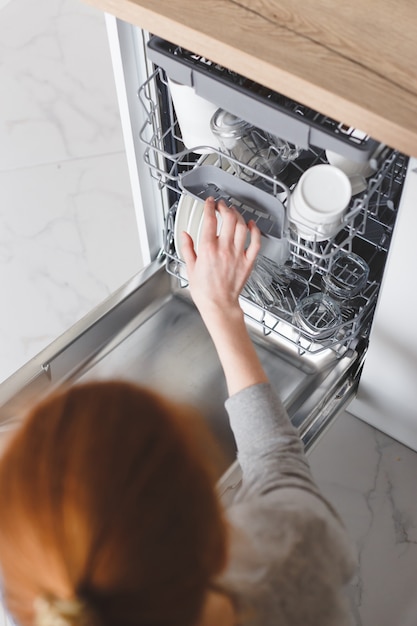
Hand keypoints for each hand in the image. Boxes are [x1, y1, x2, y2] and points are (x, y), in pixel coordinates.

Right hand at [181, 197, 260, 323]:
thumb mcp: (190, 268)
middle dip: (225, 208)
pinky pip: (255, 242)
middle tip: (222, 206)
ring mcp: (237, 255)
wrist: (218, 304)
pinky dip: (255, 230)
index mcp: (207, 250)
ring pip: (242, 227)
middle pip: (228, 219)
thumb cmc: (205, 291)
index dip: (209, 207)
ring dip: (238, 215)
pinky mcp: (248, 261)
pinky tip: (252, 225)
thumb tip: (185, 235)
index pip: (209, 220)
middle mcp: (223, 249)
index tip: (209, 203)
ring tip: (233, 212)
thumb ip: (187, 248)